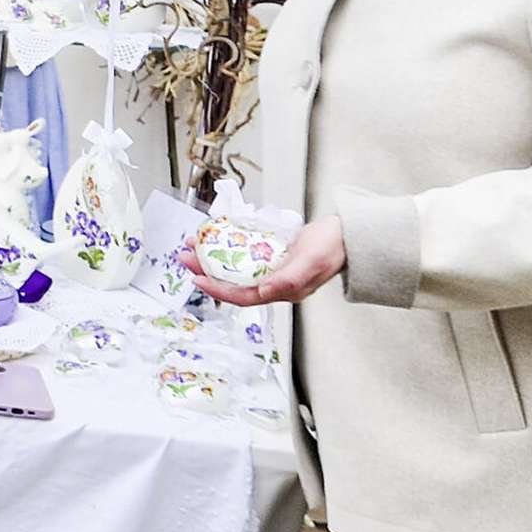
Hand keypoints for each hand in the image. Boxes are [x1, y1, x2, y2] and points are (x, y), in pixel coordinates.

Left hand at [188, 215, 345, 306]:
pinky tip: (216, 236)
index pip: (242, 296)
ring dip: (213, 256)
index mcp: (281, 290)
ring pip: (235, 266)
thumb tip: (263, 291)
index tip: (196, 280)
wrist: (347, 235)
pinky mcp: (272, 254)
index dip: (217, 289)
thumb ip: (288, 279)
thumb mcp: (311, 263)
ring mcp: (272, 268)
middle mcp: (273, 282)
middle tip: (185, 256)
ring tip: (194, 244)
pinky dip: (228, 245)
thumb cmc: (332, 249)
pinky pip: (244, 253)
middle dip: (206, 270)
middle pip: (233, 281)